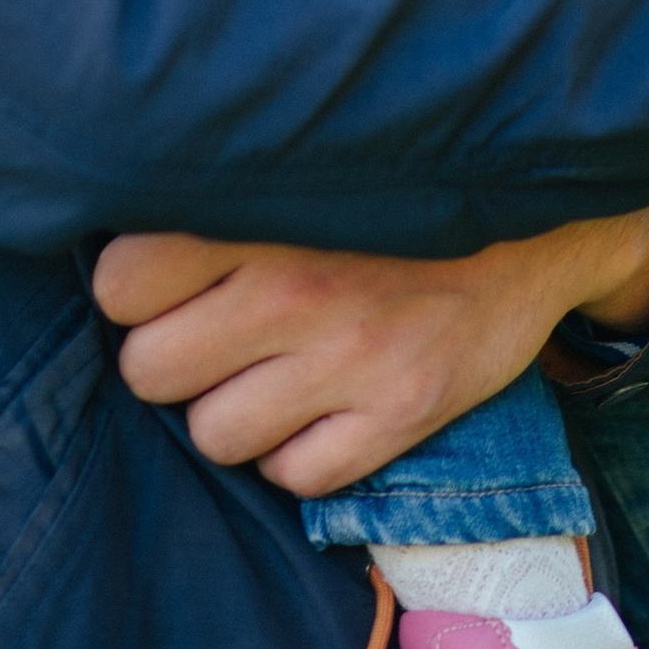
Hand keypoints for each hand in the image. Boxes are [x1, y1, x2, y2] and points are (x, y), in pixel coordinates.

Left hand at [92, 203, 648, 496]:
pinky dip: (298, 456)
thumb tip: (109, 246)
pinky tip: (324, 409)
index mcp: (261, 215)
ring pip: (215, 436)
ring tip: (273, 372)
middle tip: (216, 336)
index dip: (134, 291)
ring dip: (233, 414)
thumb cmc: (393, 200)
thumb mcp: (302, 170)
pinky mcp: (402, 415)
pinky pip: (294, 477)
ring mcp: (351, 358)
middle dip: (173, 362)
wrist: (539, 223)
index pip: (120, 281)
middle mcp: (297, 288)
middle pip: (151, 371)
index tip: (167, 282)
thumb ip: (214, 202)